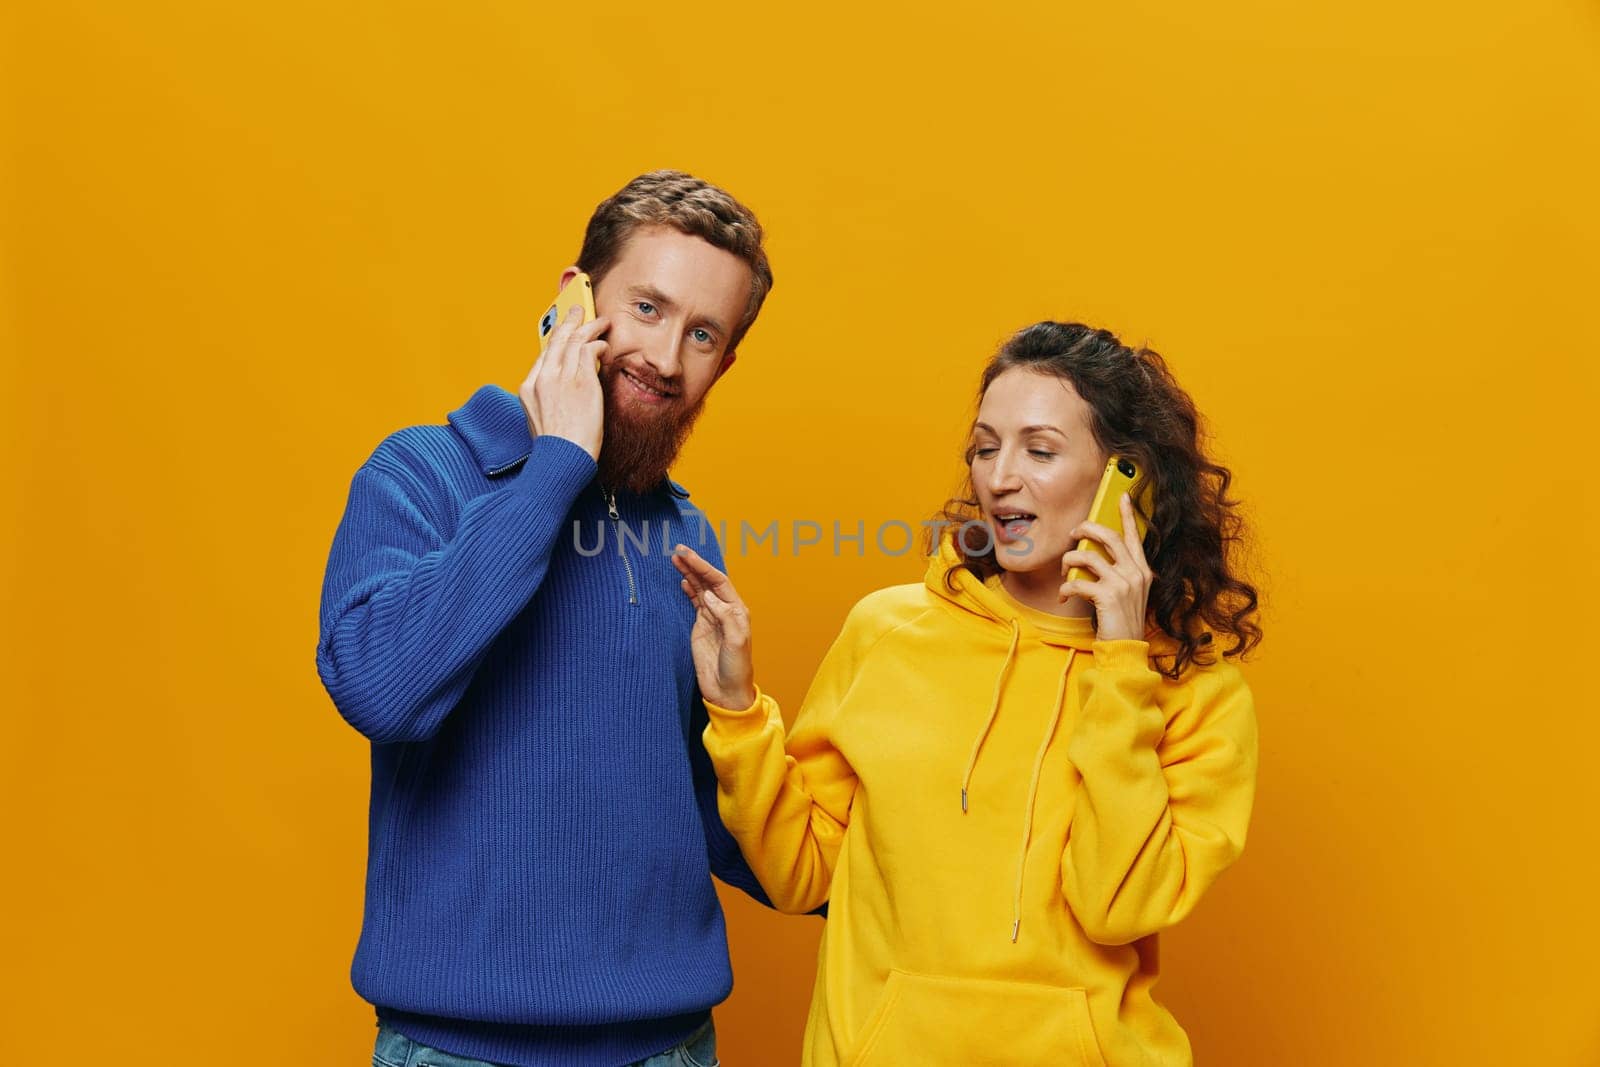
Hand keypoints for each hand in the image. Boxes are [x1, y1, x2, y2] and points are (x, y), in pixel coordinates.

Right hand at [519, 304, 608, 460]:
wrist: (562, 459)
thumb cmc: (556, 447)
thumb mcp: (540, 419)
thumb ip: (546, 399)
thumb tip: (561, 388)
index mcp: (528, 388)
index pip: (543, 354)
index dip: (555, 339)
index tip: (563, 331)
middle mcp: (542, 378)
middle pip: (556, 339)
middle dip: (569, 320)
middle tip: (578, 308)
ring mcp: (561, 378)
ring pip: (575, 340)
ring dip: (589, 326)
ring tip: (600, 320)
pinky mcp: (581, 381)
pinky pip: (590, 351)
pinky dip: (598, 344)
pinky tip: (604, 344)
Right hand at [671, 545, 756, 709]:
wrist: (726, 691)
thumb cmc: (737, 668)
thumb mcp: (736, 641)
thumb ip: (725, 616)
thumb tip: (709, 595)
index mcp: (737, 610)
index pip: (719, 581)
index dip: (703, 567)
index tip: (688, 555)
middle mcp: (725, 610)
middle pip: (708, 581)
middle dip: (694, 564)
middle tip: (677, 550)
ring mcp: (712, 618)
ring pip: (700, 589)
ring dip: (689, 573)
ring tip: (675, 559)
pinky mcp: (701, 627)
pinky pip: (694, 602)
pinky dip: (688, 590)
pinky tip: (682, 580)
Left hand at [1058, 492, 1153, 641]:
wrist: (1125, 649)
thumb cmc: (1121, 621)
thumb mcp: (1128, 593)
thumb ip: (1119, 573)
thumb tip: (1094, 555)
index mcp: (1142, 570)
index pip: (1135, 536)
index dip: (1127, 515)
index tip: (1121, 496)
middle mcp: (1136, 573)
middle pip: (1108, 537)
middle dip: (1086, 529)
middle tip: (1072, 532)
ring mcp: (1123, 584)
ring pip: (1087, 556)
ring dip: (1069, 561)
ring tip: (1064, 571)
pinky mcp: (1108, 596)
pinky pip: (1077, 582)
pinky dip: (1066, 588)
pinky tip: (1064, 595)